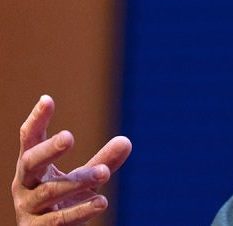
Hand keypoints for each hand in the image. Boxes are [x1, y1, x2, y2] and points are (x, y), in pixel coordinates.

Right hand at [11, 95, 131, 224]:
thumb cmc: (63, 202)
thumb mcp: (81, 179)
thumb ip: (102, 161)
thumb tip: (126, 141)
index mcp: (31, 167)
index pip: (29, 140)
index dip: (36, 120)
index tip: (47, 99)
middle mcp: (24, 185)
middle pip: (30, 162)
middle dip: (48, 150)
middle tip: (69, 137)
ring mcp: (28, 208)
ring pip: (49, 191)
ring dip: (78, 182)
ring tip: (104, 173)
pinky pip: (58, 219)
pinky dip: (80, 210)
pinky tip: (102, 202)